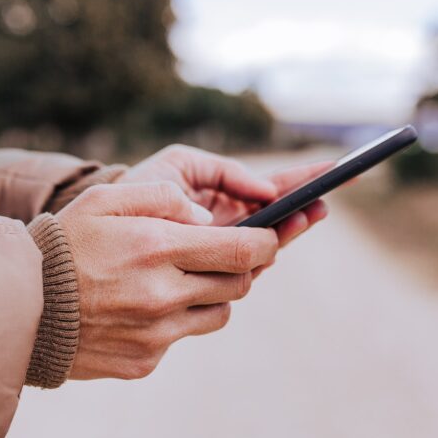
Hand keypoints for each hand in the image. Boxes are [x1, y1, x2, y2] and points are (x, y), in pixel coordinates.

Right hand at [57, 181, 278, 379]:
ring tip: (181, 277)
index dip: (269, 241)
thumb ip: (162, 197)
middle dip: (243, 266)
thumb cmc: (61, 246)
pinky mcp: (144, 361)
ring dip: (214, 294)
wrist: (14, 310)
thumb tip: (206, 217)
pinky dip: (176, 320)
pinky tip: (143, 306)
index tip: (271, 233)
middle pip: (239, 284)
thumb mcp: (104, 199)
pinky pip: (182, 338)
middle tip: (227, 252)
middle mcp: (163, 295)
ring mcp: (155, 334)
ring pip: (218, 314)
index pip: (243, 250)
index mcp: (157, 248)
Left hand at [120, 145, 332, 247]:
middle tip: (324, 202)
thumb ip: (224, 171)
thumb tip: (265, 191)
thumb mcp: (181, 165)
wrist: (99, 227)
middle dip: (303, 207)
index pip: (275, 186)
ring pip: (266, 244)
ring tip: (306, 215)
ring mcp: (221, 250)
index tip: (337, 170)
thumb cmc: (141, 189)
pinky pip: (242, 267)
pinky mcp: (208, 273)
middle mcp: (231, 224)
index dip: (306, 179)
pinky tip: (274, 240)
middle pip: (279, 216)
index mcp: (227, 194)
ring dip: (288, 230)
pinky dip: (260, 255)